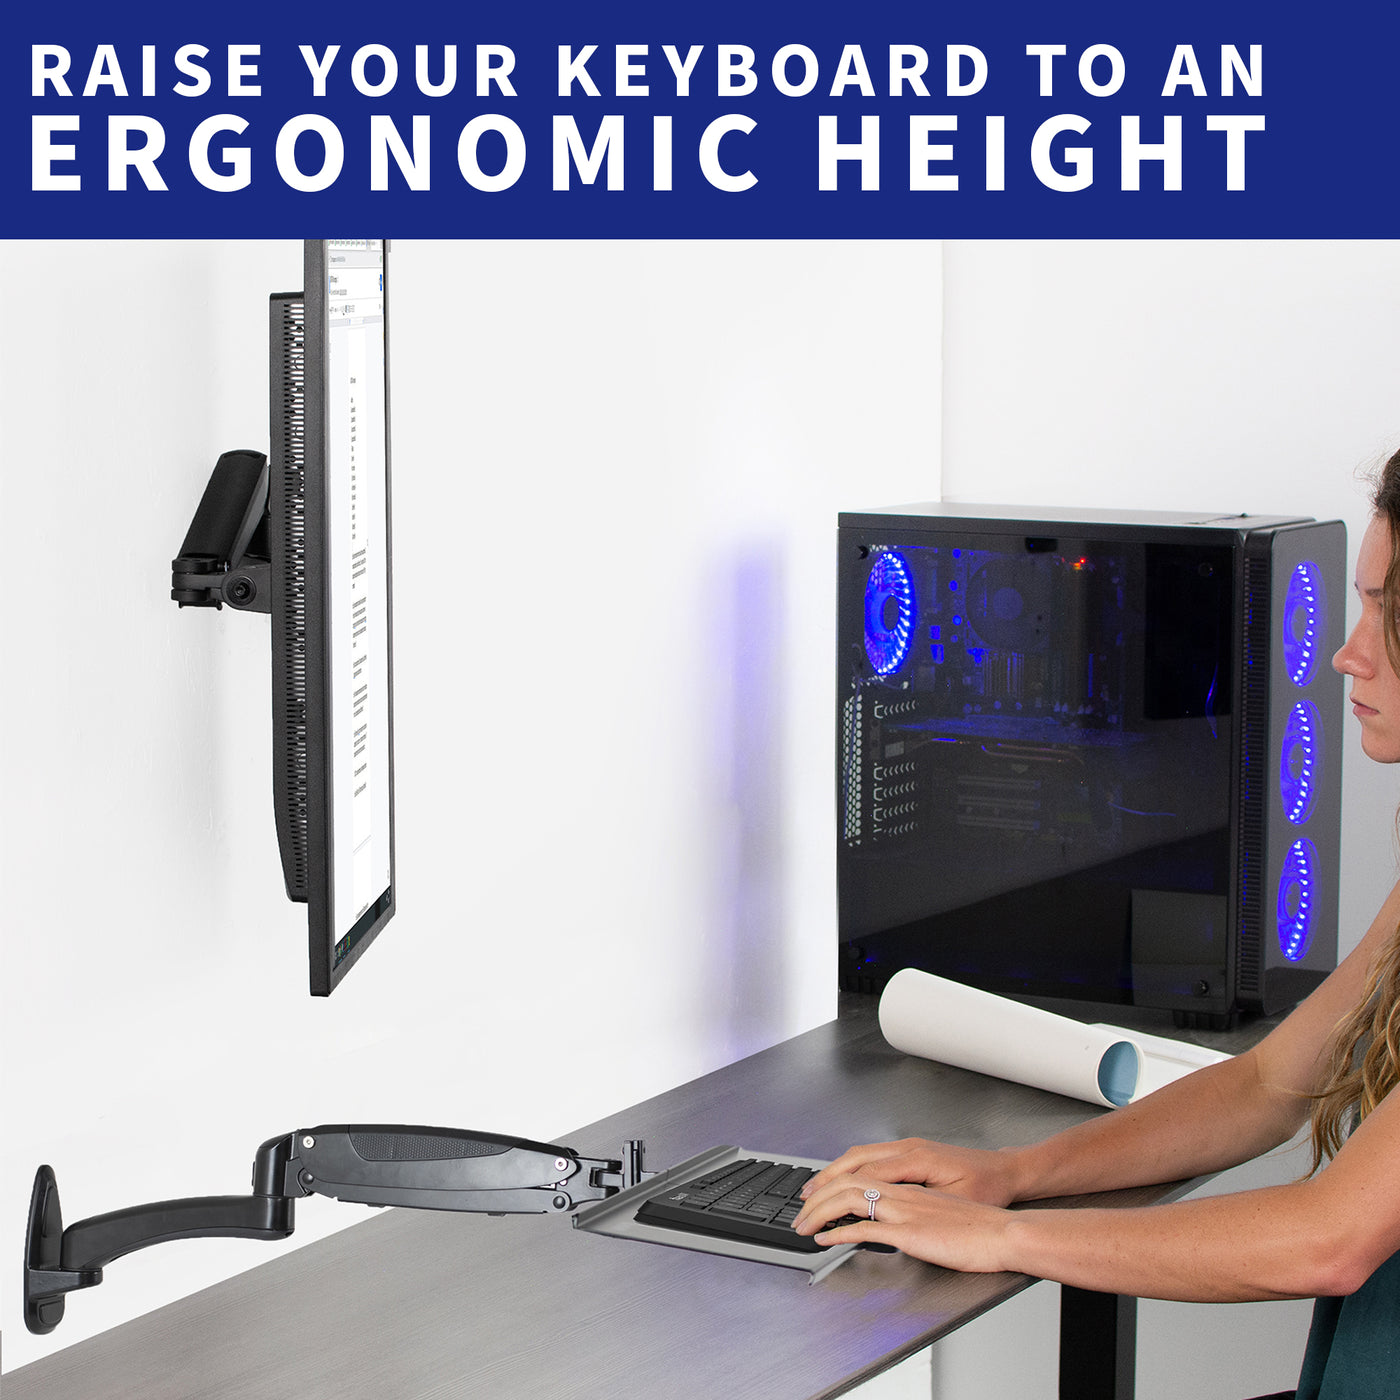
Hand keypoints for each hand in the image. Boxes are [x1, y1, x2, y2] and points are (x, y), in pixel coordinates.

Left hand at [790, 1172, 1013, 1271]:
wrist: (1003, 1233)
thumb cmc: (978, 1227)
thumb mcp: (940, 1211)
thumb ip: (914, 1211)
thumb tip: (894, 1222)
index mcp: (909, 1185)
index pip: (860, 1174)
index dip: (832, 1182)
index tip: (815, 1195)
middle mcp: (902, 1192)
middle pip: (846, 1182)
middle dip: (817, 1197)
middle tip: (799, 1212)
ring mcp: (904, 1210)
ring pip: (849, 1200)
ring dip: (820, 1213)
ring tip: (804, 1226)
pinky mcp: (909, 1233)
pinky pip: (865, 1229)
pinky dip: (840, 1233)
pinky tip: (826, 1240)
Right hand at [799, 1138, 1021, 1208]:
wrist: (1007, 1171)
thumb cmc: (987, 1188)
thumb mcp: (953, 1203)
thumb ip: (916, 1208)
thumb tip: (882, 1215)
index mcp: (915, 1159)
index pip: (865, 1175)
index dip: (837, 1193)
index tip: (818, 1209)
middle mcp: (907, 1148)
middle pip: (854, 1159)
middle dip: (825, 1180)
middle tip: (804, 1201)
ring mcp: (907, 1147)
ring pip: (860, 1154)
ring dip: (834, 1172)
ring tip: (814, 1191)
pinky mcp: (911, 1152)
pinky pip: (871, 1157)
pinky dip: (850, 1168)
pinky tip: (842, 1182)